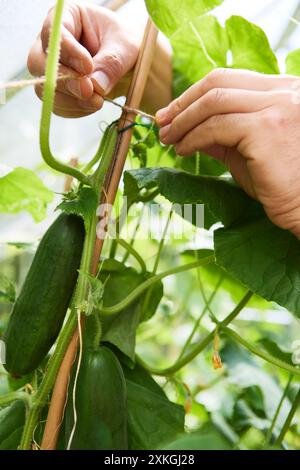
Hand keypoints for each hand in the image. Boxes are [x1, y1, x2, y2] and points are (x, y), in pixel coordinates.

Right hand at [27, 1, 139, 116]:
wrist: (128, 64)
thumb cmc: (125, 45)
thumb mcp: (125, 47)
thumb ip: (111, 63)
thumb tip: (95, 84)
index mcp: (66, 17)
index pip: (54, 32)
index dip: (68, 52)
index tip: (88, 67)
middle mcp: (50, 43)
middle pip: (40, 63)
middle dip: (65, 81)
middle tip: (89, 91)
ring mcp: (49, 69)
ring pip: (45, 88)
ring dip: (71, 100)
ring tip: (98, 101)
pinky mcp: (56, 92)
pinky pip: (57, 105)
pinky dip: (75, 109)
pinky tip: (93, 106)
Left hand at [157, 68, 299, 237]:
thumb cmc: (282, 184)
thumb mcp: (249, 151)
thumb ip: (224, 135)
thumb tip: (190, 130)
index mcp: (283, 90)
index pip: (230, 79)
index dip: (195, 94)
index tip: (173, 112)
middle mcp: (284, 92)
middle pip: (218, 83)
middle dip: (183, 103)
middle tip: (162, 122)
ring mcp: (277, 107)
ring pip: (213, 102)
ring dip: (183, 121)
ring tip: (168, 138)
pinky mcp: (266, 129)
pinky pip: (216, 127)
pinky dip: (193, 138)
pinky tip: (183, 150)